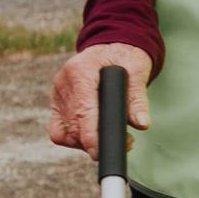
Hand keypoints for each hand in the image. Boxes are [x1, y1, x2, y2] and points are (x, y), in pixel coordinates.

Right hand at [47, 43, 152, 157]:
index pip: (82, 111)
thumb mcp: (138, 71)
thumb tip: (141, 124)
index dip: (90, 135)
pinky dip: (77, 138)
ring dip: (88, 142)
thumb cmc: (127, 56)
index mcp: (81, 71)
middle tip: (128, 141)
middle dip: (96, 141)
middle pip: (72, 126)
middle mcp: (63, 83)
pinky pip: (60, 130)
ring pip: (64, 132)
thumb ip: (138, 99)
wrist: (112, 45)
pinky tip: (97, 134)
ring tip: (118, 137)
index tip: (101, 152)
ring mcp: (58, 94)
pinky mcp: (57, 103)